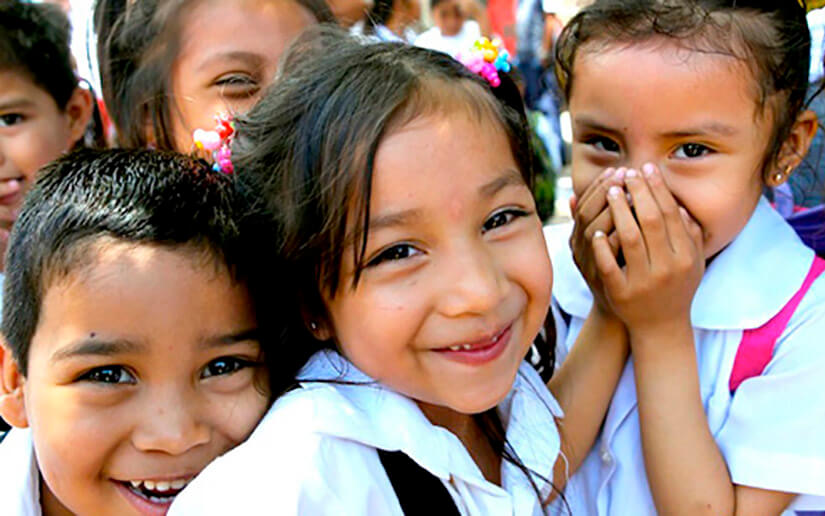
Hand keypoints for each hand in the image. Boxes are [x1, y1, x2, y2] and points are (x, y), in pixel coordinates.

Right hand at [570, 167, 622, 314]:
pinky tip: (642, 221)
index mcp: (576, 239)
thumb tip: (574, 195)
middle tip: (629, 173)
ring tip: (636, 190)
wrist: (619, 313)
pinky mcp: (608, 282)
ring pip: (597, 233)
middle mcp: (578, 253)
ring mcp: (591, 269)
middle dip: (611, 192)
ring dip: (617, 211)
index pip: (584, 206)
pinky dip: (624, 238)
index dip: (599, 186)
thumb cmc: (613, 273)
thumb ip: (589, 220)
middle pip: (589, 216)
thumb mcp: (595, 247)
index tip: (618, 169)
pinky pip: (612, 257)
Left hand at [592, 163, 703, 336]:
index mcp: (686, 257)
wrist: (661, 328)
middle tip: (627, 172)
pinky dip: (602, 246)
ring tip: (612, 191)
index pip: (670, 214)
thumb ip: (690, 233)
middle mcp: (667, 268)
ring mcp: (643, 282)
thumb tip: (678, 204)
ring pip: (629, 239)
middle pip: (650, 221)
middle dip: (638, 192)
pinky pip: (609, 265)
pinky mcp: (621, 293)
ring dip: (619, 211)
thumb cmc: (676, 288)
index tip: (647, 169)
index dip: (658, 189)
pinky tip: (595, 229)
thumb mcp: (692, 262)